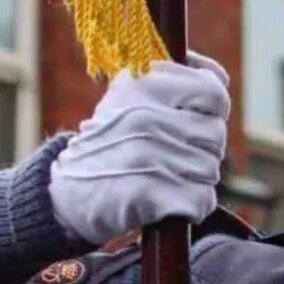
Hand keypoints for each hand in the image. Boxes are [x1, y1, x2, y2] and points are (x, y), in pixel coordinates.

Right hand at [49, 52, 229, 243]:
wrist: (68, 192)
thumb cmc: (111, 141)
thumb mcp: (129, 96)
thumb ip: (173, 81)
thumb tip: (216, 77)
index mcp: (143, 85)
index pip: (213, 91)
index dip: (214, 109)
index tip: (199, 117)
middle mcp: (145, 116)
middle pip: (215, 134)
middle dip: (203, 150)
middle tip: (174, 156)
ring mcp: (147, 154)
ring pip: (210, 169)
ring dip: (195, 180)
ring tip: (165, 177)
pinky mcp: (149, 192)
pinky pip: (202, 199)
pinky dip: (192, 206)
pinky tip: (169, 201)